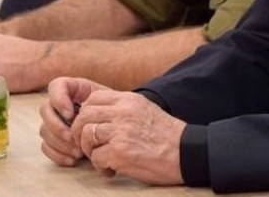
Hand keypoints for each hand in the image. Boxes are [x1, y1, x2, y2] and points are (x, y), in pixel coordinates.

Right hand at [39, 77, 108, 166]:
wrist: (121, 131)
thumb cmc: (117, 114)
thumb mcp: (114, 102)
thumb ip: (101, 100)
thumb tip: (82, 112)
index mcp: (74, 90)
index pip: (56, 86)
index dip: (58, 99)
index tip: (71, 114)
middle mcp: (61, 105)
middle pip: (45, 110)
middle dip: (57, 126)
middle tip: (73, 137)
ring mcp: (56, 122)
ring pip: (44, 130)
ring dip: (59, 142)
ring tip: (79, 151)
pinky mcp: (55, 140)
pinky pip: (45, 147)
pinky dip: (57, 154)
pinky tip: (73, 160)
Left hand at [69, 89, 186, 184]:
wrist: (187, 152)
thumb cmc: (168, 136)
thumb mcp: (146, 110)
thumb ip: (124, 110)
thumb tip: (101, 116)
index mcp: (129, 100)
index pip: (92, 99)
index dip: (85, 114)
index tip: (91, 127)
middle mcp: (123, 112)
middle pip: (84, 117)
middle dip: (81, 134)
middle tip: (90, 146)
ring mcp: (121, 132)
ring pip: (86, 136)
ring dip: (90, 151)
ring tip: (103, 159)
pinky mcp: (120, 152)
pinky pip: (95, 158)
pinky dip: (101, 167)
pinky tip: (112, 170)